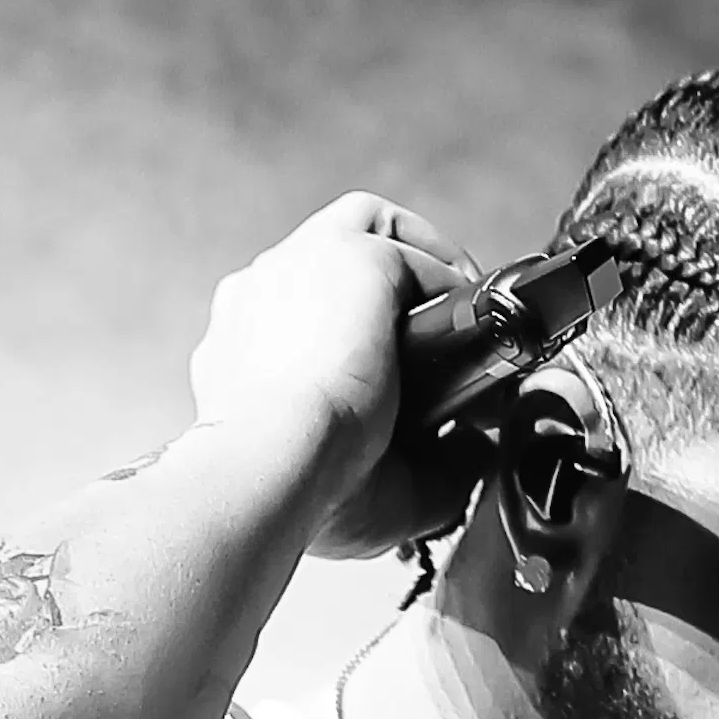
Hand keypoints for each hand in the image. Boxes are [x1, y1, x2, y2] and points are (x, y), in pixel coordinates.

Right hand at [189, 193, 482, 557]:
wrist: (278, 464)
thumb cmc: (300, 488)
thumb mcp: (370, 487)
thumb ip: (427, 466)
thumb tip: (475, 450)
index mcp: (242, 348)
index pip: (300, 317)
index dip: (359, 338)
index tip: (403, 378)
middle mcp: (260, 295)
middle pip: (329, 260)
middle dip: (389, 292)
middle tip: (438, 342)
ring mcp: (300, 265)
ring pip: (367, 229)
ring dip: (421, 267)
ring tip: (460, 316)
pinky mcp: (352, 255)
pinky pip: (410, 248)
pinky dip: (447, 280)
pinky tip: (466, 325)